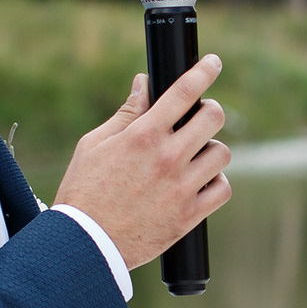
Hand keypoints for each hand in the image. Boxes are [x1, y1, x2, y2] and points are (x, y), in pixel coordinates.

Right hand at [52, 56, 232, 266]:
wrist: (85, 244)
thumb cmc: (84, 192)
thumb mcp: (94, 145)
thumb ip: (126, 114)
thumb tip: (143, 83)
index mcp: (143, 136)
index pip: (184, 92)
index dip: (204, 71)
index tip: (213, 63)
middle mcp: (167, 158)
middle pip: (213, 118)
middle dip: (210, 112)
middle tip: (199, 118)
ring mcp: (181, 188)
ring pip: (222, 153)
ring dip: (211, 150)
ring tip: (196, 156)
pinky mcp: (189, 216)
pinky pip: (223, 190)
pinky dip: (216, 183)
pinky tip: (201, 182)